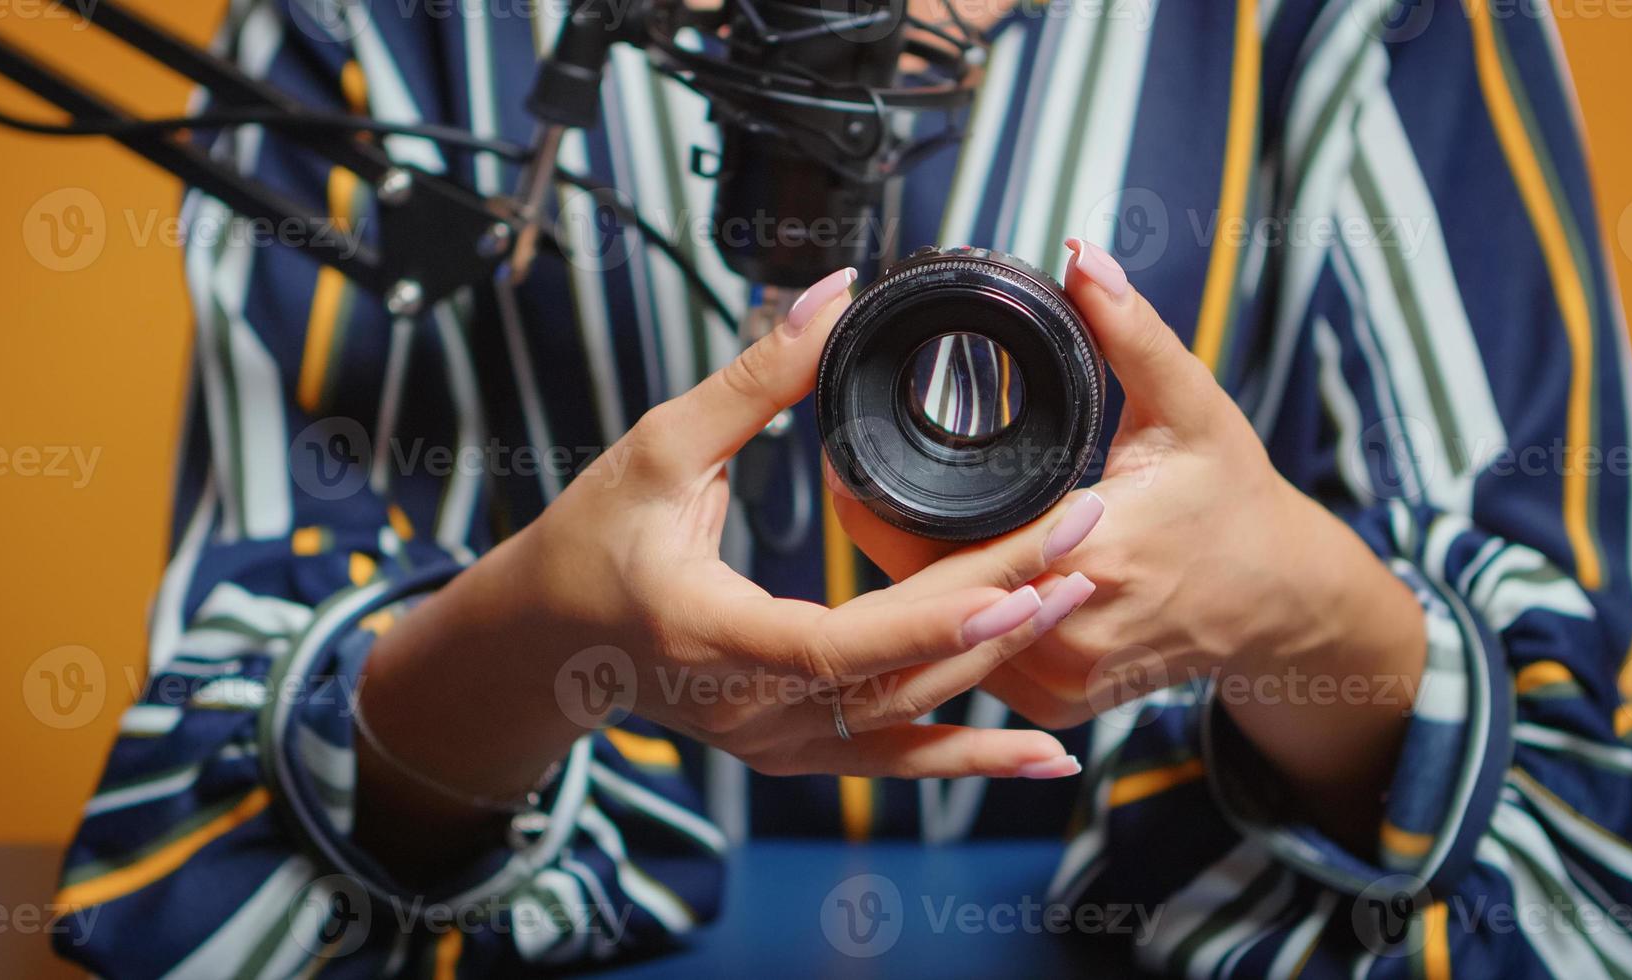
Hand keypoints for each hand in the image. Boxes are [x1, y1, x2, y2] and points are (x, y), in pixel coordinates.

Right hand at [355, 268, 1096, 880]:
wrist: (548, 639)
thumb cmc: (592, 540)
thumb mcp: (659, 447)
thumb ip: (755, 378)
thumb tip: (834, 297)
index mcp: (714, 637)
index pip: (841, 643)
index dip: (935, 620)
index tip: (1022, 577)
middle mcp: (751, 711)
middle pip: (899, 677)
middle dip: (999, 610)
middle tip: (1083, 538)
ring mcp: (775, 744)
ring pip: (909, 724)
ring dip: (1001, 669)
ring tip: (1079, 601)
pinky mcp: (793, 750)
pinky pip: (894, 760)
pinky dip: (971, 755)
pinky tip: (1045, 756)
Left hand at [829, 240, 1425, 838]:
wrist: (1277, 603)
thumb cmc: (1234, 500)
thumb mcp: (1192, 406)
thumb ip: (1130, 333)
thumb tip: (1080, 258)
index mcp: (1099, 553)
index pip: (953, 536)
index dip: (884, 500)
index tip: (844, 457)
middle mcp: (1071, 631)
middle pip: (933, 589)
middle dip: (882, 533)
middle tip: (846, 473)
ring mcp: (1060, 680)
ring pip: (947, 632)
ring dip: (911, 582)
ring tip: (875, 514)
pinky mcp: (1055, 702)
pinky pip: (973, 661)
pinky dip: (952, 619)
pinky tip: (928, 577)